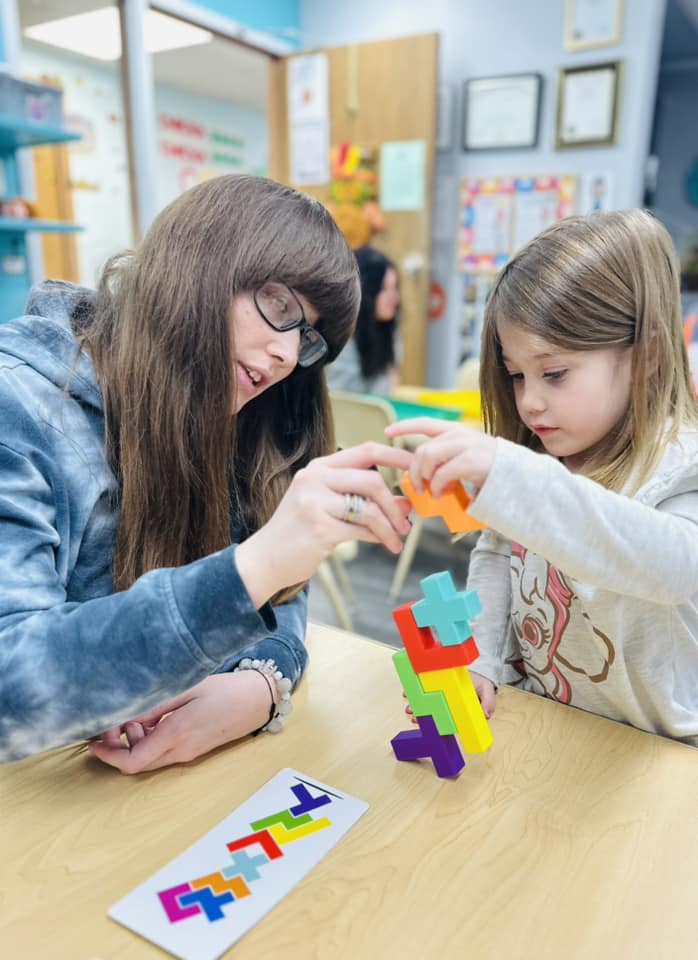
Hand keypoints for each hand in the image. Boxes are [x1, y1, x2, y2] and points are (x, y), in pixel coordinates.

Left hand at [87, 672, 272, 773]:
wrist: (259, 700)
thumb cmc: (226, 690)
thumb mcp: (188, 687)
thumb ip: (156, 703)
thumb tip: (128, 716)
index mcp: (177, 734)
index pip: (133, 760)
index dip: (108, 755)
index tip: (94, 740)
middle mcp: (181, 751)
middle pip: (137, 763)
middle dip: (117, 747)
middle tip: (114, 719)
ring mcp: (188, 753)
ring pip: (149, 758)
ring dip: (134, 741)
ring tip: (139, 712)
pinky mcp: (193, 750)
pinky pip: (162, 752)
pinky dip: (149, 739)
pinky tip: (154, 718)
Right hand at [236, 441, 413, 606]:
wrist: (265, 558)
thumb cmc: (300, 531)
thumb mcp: (331, 507)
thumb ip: (366, 501)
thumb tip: (407, 503)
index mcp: (319, 468)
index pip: (366, 450)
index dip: (397, 456)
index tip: (417, 468)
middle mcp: (315, 479)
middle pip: (372, 479)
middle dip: (395, 503)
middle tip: (406, 522)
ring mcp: (315, 503)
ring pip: (370, 508)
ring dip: (390, 526)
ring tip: (397, 539)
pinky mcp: (319, 529)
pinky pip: (362, 530)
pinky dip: (379, 537)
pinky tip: (384, 543)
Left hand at [384, 418, 496, 495]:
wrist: (518, 476)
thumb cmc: (490, 469)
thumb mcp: (466, 457)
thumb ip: (446, 459)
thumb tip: (423, 473)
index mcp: (457, 431)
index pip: (425, 423)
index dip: (404, 426)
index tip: (388, 432)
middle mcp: (460, 434)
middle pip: (422, 449)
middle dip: (414, 470)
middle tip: (417, 487)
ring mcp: (466, 446)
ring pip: (428, 457)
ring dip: (423, 478)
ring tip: (430, 491)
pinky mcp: (471, 461)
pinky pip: (442, 473)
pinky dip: (436, 486)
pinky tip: (441, 493)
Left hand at [403, 671, 496, 722]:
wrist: (476, 669)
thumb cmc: (480, 682)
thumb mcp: (487, 690)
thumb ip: (488, 702)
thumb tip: (486, 715)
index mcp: (458, 712)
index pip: (447, 723)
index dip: (438, 727)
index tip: (432, 727)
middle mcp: (447, 706)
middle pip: (433, 716)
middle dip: (422, 718)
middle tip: (414, 718)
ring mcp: (439, 697)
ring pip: (425, 706)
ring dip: (416, 708)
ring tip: (409, 709)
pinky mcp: (433, 686)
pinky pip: (421, 691)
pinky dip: (413, 693)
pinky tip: (406, 693)